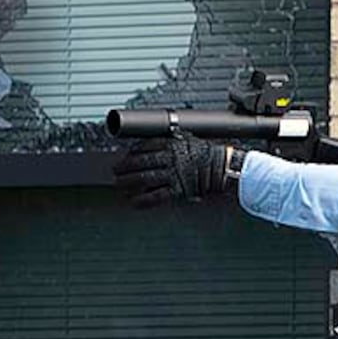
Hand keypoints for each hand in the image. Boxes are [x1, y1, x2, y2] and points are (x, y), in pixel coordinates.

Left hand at [112, 132, 229, 207]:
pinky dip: (142, 200)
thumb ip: (174, 138)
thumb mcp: (188, 138)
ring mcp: (172, 174)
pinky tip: (133, 201)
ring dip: (128, 182)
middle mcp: (169, 158)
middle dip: (125, 167)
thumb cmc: (207, 153)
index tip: (125, 155)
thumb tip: (163, 137)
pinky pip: (155, 196)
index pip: (145, 146)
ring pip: (144, 178)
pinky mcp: (177, 190)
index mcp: (171, 144)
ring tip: (119, 184)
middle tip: (115, 170)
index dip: (132, 152)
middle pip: (140, 162)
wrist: (222, 166)